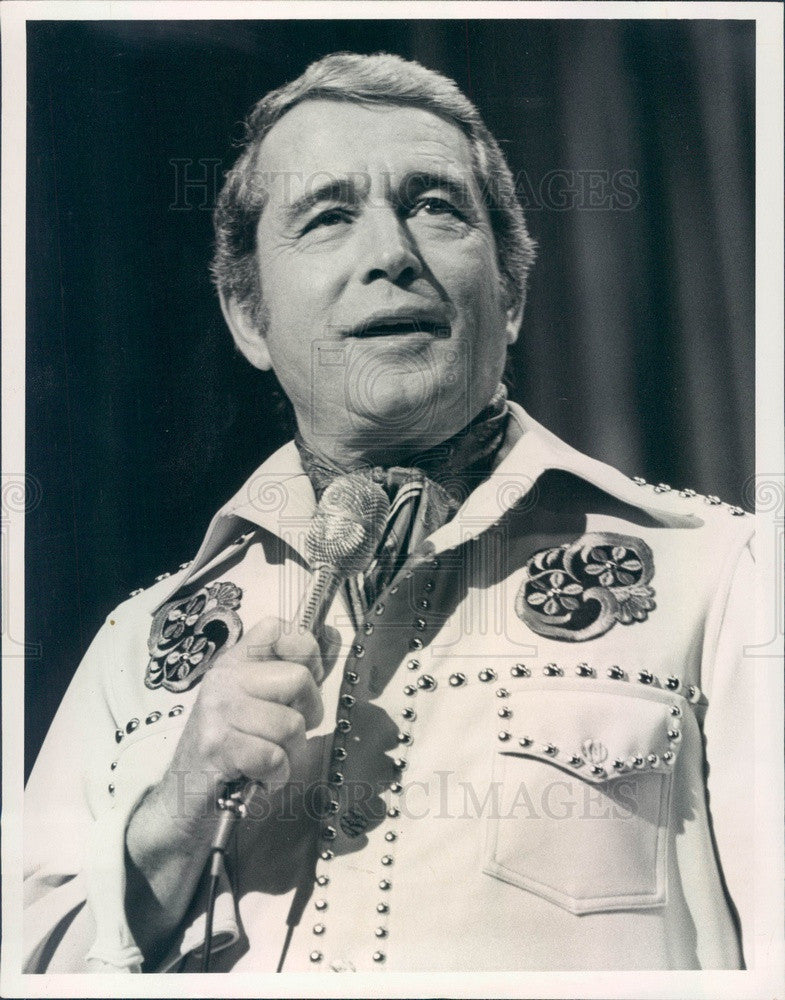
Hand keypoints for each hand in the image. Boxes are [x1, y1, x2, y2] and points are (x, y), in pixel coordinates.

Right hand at [169, 615, 324, 791]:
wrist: (186, 793)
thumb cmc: (235, 747)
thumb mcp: (264, 701)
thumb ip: (298, 671)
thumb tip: (333, 636)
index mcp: (236, 661)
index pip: (277, 628)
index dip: (305, 651)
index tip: (303, 683)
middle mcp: (224, 678)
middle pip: (299, 678)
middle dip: (308, 714)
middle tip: (286, 734)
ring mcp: (217, 710)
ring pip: (291, 724)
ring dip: (291, 752)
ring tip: (268, 758)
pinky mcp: (216, 746)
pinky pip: (273, 757)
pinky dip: (276, 775)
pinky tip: (258, 776)